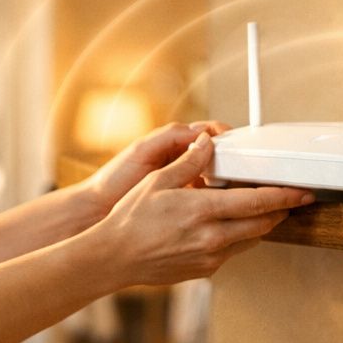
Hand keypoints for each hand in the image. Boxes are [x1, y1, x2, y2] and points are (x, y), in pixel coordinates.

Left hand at [82, 120, 231, 217]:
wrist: (98, 209)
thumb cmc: (114, 179)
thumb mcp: (142, 150)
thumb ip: (171, 137)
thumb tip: (203, 133)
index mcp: (173, 143)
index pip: (208, 133)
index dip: (225, 136)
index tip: (236, 143)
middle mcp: (181, 161)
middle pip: (218, 155)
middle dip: (232, 158)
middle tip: (244, 165)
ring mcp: (184, 182)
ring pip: (217, 177)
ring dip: (228, 179)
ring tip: (237, 183)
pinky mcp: (183, 203)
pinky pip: (208, 198)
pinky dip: (217, 198)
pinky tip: (222, 203)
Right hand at [90, 132, 313, 285]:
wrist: (114, 258)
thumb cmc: (131, 220)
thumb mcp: (158, 182)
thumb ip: (189, 162)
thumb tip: (208, 143)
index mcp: (203, 211)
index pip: (257, 202)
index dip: (285, 196)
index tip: (302, 191)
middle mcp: (212, 237)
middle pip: (263, 224)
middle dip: (281, 210)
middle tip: (291, 199)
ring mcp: (210, 257)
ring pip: (251, 240)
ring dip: (260, 225)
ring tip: (261, 210)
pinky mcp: (205, 270)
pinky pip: (232, 252)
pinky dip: (237, 237)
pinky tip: (228, 226)